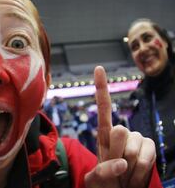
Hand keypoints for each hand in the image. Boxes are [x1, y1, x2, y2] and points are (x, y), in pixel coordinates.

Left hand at [85, 66, 155, 187]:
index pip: (103, 110)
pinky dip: (141, 171)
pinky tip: (135, 176)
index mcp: (104, 137)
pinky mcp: (150, 148)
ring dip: (129, 167)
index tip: (98, 68)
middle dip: (117, 153)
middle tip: (115, 169)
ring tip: (125, 175)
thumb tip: (121, 164)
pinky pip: (147, 156)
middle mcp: (122, 134)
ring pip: (133, 146)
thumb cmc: (105, 185)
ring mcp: (137, 140)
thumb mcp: (95, 180)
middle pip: (120, 131)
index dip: (101, 89)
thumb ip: (103, 171)